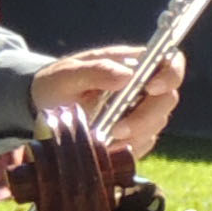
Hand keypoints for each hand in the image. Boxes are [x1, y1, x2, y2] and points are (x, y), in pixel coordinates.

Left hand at [32, 41, 179, 153]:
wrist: (41, 112)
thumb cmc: (55, 85)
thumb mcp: (66, 75)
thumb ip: (95, 70)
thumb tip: (126, 75)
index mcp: (131, 63)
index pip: (169, 62)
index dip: (170, 74)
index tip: (152, 87)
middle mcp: (142, 88)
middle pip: (167, 99)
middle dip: (146, 117)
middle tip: (117, 129)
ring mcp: (141, 113)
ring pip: (157, 125)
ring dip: (134, 135)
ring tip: (105, 138)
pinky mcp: (135, 136)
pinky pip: (143, 144)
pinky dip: (127, 148)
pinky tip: (106, 146)